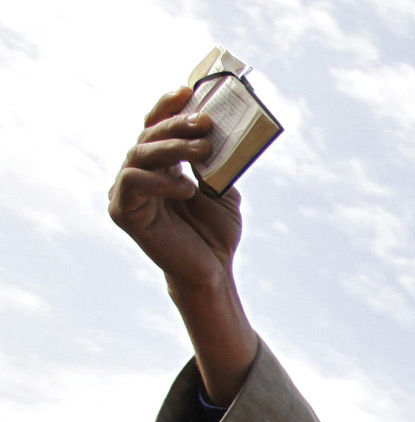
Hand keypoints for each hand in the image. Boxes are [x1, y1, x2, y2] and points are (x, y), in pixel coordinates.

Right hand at [107, 87, 257, 402]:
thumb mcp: (223, 191)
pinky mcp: (123, 211)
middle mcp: (139, 171)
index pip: (157, 125)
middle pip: (150, 135)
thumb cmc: (215, 233)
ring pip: (141, 153)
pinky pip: (134, 182)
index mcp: (161, 164)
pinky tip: (187, 188)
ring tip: (203, 150)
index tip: (187, 90)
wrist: (211, 271)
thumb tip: (220, 130)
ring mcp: (128, 190)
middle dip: (178, 125)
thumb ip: (217, 163)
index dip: (168, 105)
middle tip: (205, 122)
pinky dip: (162, 181)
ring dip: (173, 147)